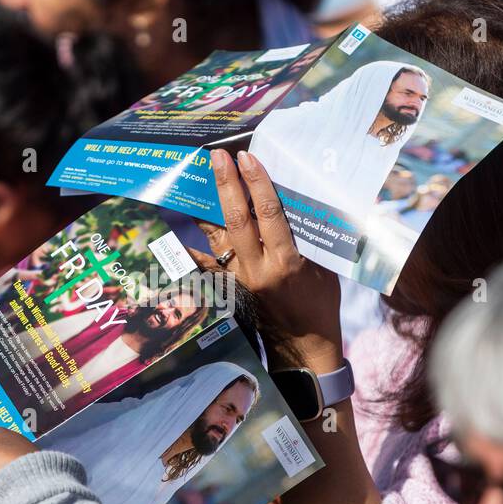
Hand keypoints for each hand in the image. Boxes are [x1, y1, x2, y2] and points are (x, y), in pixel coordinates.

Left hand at [196, 149, 342, 372]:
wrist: (305, 345)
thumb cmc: (321, 302)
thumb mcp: (323, 266)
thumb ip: (306, 237)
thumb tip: (294, 200)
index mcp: (286, 262)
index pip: (269, 214)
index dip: (257, 183)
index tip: (248, 158)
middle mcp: (258, 270)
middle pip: (236, 221)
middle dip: (226, 186)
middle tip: (217, 158)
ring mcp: (240, 281)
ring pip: (217, 240)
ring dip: (207, 211)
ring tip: (196, 183)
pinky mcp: (231, 290)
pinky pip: (207, 267)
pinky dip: (192, 253)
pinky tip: (179, 237)